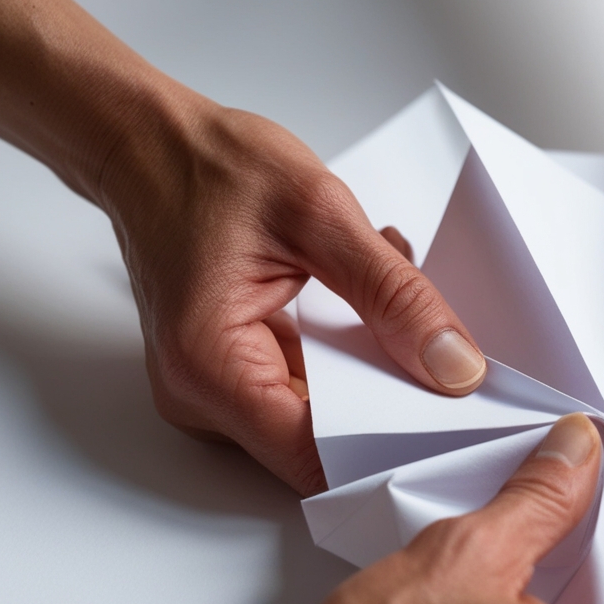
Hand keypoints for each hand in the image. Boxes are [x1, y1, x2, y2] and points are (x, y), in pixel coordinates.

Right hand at [0, 0, 486, 496]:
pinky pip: (308, 387)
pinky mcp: (232, 374)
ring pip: (324, 416)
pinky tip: (359, 295)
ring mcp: (215, 391)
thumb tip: (454, 367)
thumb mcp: (322, 217)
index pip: (319, 458)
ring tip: (387, 296)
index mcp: (212, 367)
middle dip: (390, 401)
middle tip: (440, 348)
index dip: (391, 446)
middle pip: (323, 445)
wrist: (149, 145)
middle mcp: (203, 398)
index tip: (451, 422)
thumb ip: (395, 297)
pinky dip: (346, 349)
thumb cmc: (208, 167)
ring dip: (371, 365)